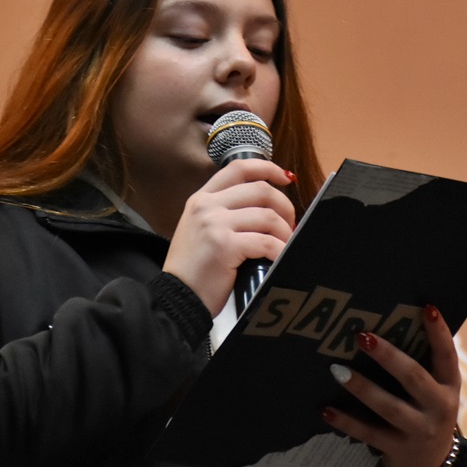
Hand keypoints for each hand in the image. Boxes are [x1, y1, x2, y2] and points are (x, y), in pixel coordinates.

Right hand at [163, 159, 295, 315]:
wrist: (176, 298)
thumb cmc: (194, 271)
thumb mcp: (201, 230)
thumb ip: (226, 213)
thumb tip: (268, 209)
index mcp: (201, 199)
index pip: (239, 168)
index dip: (267, 168)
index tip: (285, 178)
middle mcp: (207, 206)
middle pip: (260, 190)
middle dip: (284, 206)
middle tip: (290, 225)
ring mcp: (214, 224)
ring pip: (267, 216)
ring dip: (284, 232)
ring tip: (285, 245)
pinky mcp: (224, 246)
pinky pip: (266, 242)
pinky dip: (280, 250)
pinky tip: (279, 258)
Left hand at [322, 304, 460, 466]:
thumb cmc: (427, 413)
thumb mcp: (436, 391)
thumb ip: (421, 365)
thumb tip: (388, 326)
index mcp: (449, 386)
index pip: (447, 356)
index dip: (439, 333)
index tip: (427, 308)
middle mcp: (438, 407)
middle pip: (413, 378)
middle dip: (388, 357)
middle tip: (362, 336)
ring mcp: (419, 430)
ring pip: (388, 407)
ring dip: (362, 388)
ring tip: (337, 370)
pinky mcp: (397, 448)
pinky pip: (368, 433)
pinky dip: (346, 422)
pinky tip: (325, 410)